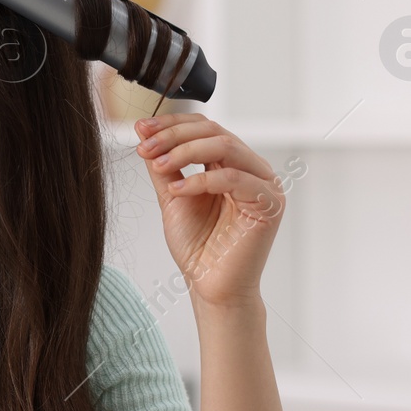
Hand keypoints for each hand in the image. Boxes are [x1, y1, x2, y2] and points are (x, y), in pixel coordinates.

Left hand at [134, 114, 284, 308]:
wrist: (209, 285)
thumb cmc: (196, 245)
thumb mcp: (172, 195)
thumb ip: (163, 164)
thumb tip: (143, 130)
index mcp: (232, 164)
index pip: (205, 128)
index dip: (173, 124)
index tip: (141, 129)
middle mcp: (252, 170)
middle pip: (215, 132)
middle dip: (174, 136)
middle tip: (145, 147)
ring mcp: (264, 185)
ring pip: (226, 147)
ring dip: (185, 151)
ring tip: (158, 164)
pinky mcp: (269, 204)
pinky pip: (234, 178)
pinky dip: (201, 180)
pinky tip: (177, 189)